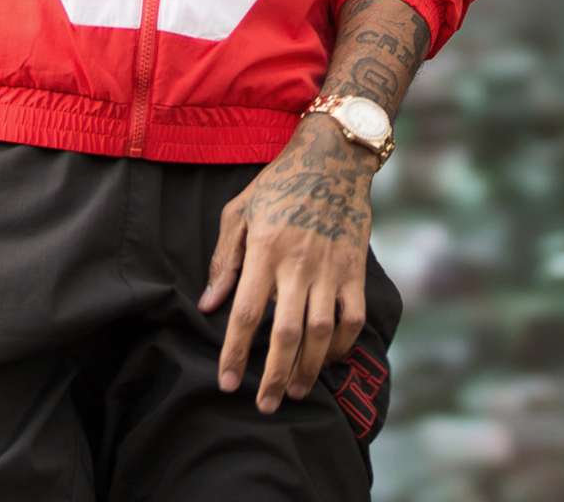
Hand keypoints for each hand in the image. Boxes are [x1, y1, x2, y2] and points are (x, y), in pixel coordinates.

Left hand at [199, 114, 376, 413]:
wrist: (332, 158)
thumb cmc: (278, 184)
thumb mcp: (238, 212)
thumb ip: (224, 261)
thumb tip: (208, 305)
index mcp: (265, 249)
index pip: (246, 313)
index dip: (235, 353)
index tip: (227, 382)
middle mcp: (298, 263)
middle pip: (286, 334)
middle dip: (273, 376)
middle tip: (263, 405)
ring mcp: (330, 268)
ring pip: (321, 333)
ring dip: (308, 369)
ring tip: (293, 392)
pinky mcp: (355, 269)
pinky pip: (352, 317)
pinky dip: (342, 345)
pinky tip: (328, 360)